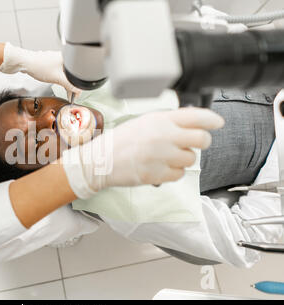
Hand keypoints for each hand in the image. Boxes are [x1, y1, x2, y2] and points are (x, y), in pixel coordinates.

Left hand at [0, 43, 80, 97]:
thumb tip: (77, 90)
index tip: (76, 94)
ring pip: (64, 73)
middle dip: (71, 85)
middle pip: (71, 74)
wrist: (24, 62)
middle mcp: (63, 58)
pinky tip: (57, 82)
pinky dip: (59, 78)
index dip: (78, 86)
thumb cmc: (39, 66)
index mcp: (67, 59)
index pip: (77, 74)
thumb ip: (69, 85)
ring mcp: (56, 59)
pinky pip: (58, 72)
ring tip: (65, 90)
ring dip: (65, 82)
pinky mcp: (50, 62)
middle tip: (70, 94)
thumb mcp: (58, 79)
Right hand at [61, 107, 224, 198]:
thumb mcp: (143, 122)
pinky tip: (161, 167)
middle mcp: (164, 136)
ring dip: (184, 158)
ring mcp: (162, 157)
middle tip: (195, 143)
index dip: (211, 120)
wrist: (101, 161)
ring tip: (167, 156)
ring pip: (191, 159)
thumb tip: (190, 123)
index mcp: (160, 120)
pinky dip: (174, 172)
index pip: (196, 116)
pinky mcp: (158, 175)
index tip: (217, 123)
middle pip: (201, 139)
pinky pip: (179, 174)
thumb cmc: (120, 141)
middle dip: (202, 141)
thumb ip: (167, 122)